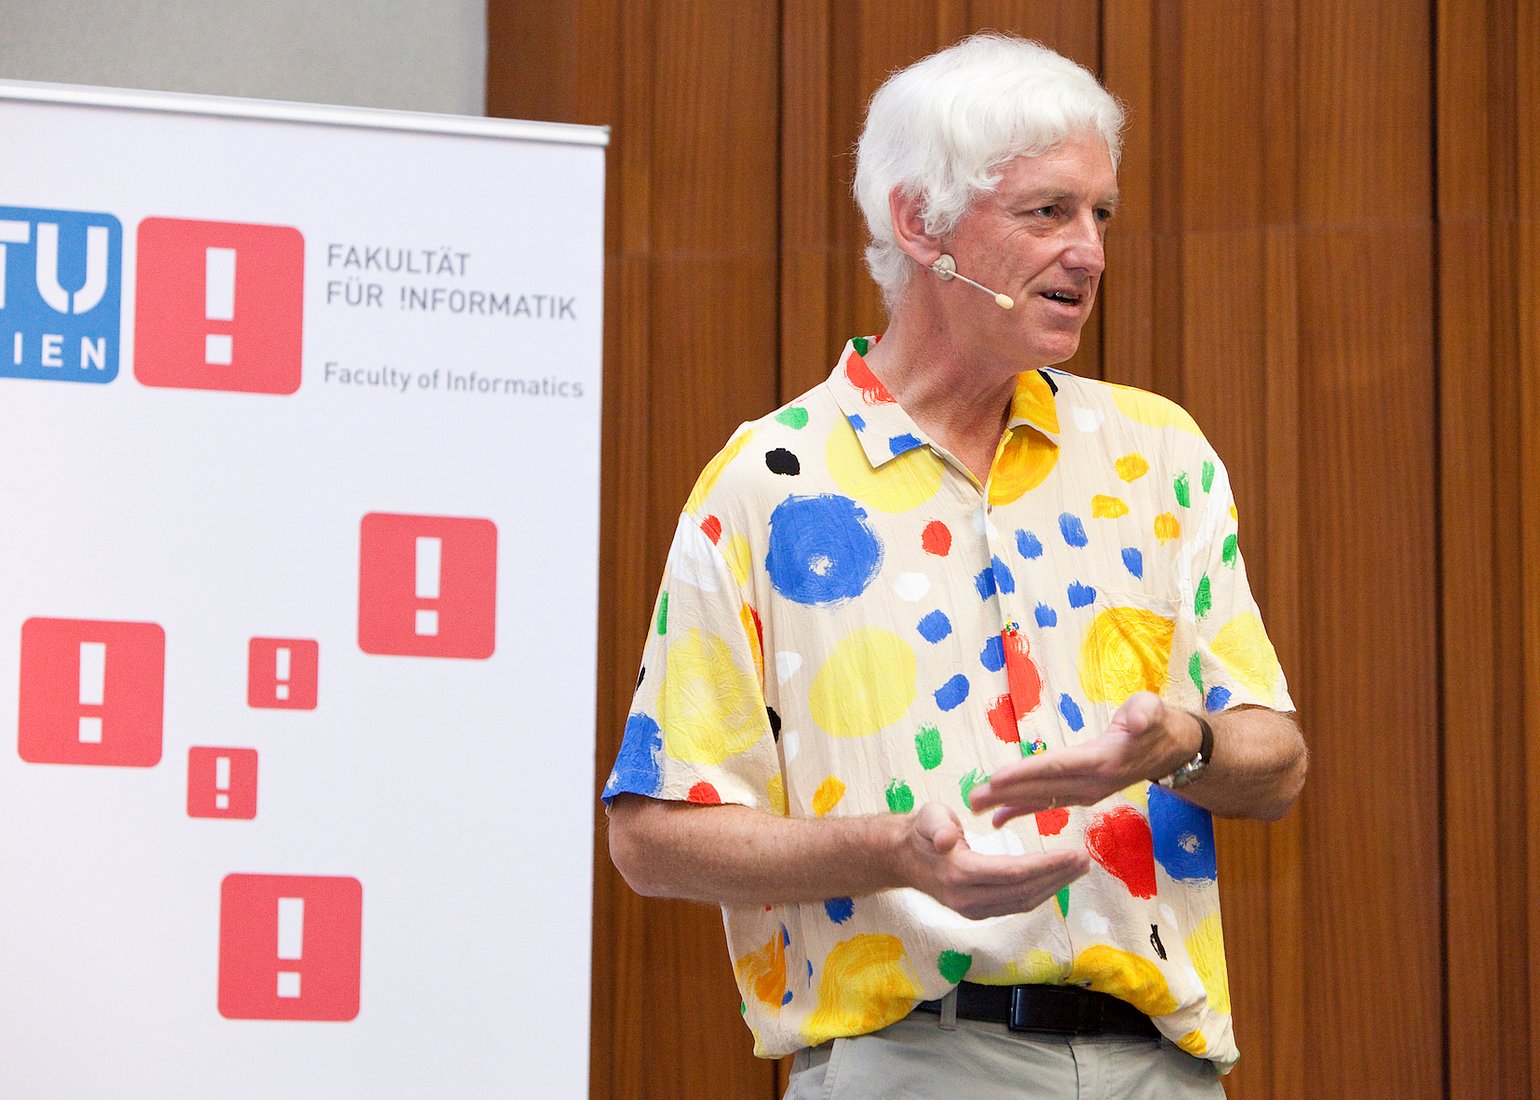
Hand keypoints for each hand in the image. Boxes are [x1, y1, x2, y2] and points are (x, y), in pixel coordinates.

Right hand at [898, 802, 1088, 918]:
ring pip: (1023, 902)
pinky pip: (1016, 905)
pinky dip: (1040, 893)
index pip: (1013, 872)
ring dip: (1054, 887)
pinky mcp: (980, 912)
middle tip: (1084, 859)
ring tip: (1077, 869)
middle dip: (1058, 876)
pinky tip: (1056, 880)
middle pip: (1024, 891)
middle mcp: (969, 899)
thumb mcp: (928, 818)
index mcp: (960, 873)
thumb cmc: (922, 831)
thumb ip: (939, 826)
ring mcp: (974, 910)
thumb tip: (947, 840)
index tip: (1072, 854)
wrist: (904, 858)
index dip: (1047, 865)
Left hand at [966, 692, 1196, 827]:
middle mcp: (1092, 783)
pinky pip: (1048, 804)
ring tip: (975, 807)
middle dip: (1006, 794)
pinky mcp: (1081, 795)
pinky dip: (1022, 809)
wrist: (1172, 750)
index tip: (997, 778)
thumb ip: (1144, 714)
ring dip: (1008, 804)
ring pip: (1041, 800)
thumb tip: (1137, 719)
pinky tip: (997, 817)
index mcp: (1103, 760)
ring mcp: (1086, 793)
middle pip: (1043, 788)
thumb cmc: (1157, 722)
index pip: (1058, 767)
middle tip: (972, 798)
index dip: (1027, 773)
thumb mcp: (1154, 710)